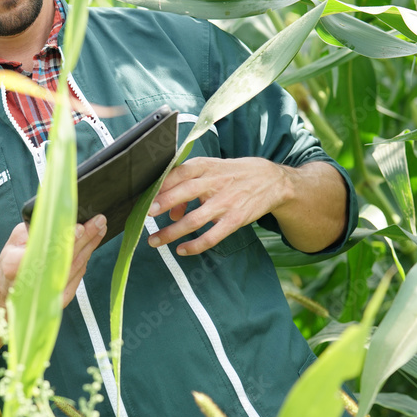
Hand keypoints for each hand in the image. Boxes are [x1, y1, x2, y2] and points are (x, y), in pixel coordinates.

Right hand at [0, 215, 107, 309]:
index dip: (62, 240)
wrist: (10, 291)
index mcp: (15, 266)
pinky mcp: (61, 299)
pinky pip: (78, 275)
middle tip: (98, 221)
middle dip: (85, 238)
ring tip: (100, 228)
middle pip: (66, 258)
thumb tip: (57, 218)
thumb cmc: (11, 262)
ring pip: (76, 266)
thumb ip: (34, 230)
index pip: (43, 251)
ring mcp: (49, 295)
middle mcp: (33, 283)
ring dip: (90, 245)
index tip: (79, 227)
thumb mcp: (14, 240)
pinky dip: (86, 258)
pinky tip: (93, 244)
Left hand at [146, 157, 287, 255]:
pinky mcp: (235, 219)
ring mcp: (225, 202)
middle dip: (162, 204)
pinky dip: (195, 245)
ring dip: (172, 232)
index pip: (179, 172)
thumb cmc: (233, 175)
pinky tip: (182, 250)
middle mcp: (215, 182)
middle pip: (184, 192)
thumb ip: (188, 187)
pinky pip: (212, 236)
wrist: (272, 180)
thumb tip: (170, 212)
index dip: (161, 184)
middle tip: (145, 215)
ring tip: (155, 241)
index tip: (145, 196)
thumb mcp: (212, 171)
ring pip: (194, 220)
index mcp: (206, 166)